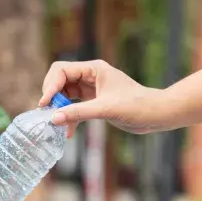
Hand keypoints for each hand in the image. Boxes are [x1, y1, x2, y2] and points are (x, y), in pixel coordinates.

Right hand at [39, 60, 169, 136]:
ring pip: (66, 95)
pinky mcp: (96, 102)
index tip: (45, 104)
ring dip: (60, 109)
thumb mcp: (106, 109)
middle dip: (53, 97)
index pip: (62, 70)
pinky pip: (75, 107)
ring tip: (56, 125)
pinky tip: (68, 131)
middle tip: (48, 114)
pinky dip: (70, 117)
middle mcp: (91, 76)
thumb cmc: (137, 106)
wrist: (156, 115)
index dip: (50, 85)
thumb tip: (54, 119)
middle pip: (61, 81)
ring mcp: (93, 89)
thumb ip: (79, 113)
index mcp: (94, 69)